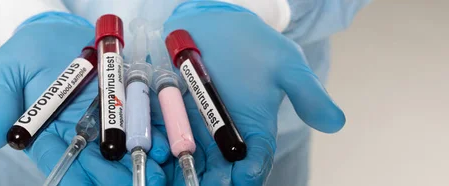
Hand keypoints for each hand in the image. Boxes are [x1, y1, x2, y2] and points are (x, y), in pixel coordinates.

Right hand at [0, 13, 169, 184]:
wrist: (56, 28)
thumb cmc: (26, 51)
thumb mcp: (6, 72)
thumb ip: (2, 104)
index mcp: (46, 134)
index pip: (60, 162)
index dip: (75, 177)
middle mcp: (76, 132)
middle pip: (95, 163)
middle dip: (113, 178)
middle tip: (134, 185)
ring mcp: (102, 119)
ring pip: (120, 148)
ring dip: (137, 163)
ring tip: (155, 174)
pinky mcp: (123, 101)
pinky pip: (139, 120)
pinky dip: (152, 135)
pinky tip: (164, 148)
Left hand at [161, 2, 345, 184]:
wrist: (215, 22)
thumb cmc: (253, 43)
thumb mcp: (285, 64)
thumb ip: (307, 93)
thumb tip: (335, 122)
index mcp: (254, 130)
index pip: (254, 162)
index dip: (248, 175)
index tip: (240, 179)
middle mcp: (224, 135)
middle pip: (219, 170)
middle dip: (211, 181)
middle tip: (199, 185)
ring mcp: (196, 126)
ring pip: (191, 160)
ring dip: (183, 172)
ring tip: (172, 178)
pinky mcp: (173, 114)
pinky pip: (165, 136)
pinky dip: (160, 148)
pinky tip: (154, 155)